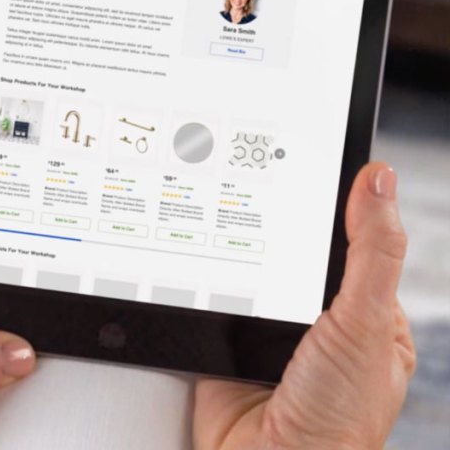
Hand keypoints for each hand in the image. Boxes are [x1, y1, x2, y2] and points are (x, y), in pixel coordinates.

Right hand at [194, 162, 414, 448]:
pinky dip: (197, 284)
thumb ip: (372, 251)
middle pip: (286, 250)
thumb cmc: (338, 418)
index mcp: (364, 312)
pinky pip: (208, 297)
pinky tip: (194, 270)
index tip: (301, 155)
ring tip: (217, 230)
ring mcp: (267, 330)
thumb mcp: (367, 322)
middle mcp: (314, 320)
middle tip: (246, 188)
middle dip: (266, 227)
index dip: (328, 200)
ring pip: (244, 270)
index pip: (347, 238)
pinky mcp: (225, 341)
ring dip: (228, 257)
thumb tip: (379, 180)